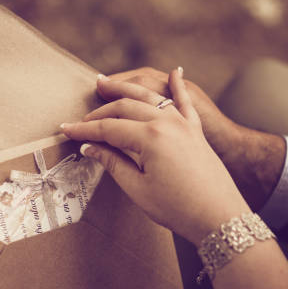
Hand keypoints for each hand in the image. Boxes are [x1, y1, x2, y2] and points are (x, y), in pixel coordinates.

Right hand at [61, 69, 249, 243]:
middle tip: (82, 120)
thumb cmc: (178, 209)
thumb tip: (90, 148)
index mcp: (150, 138)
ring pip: (150, 97)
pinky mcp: (196, 130)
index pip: (108, 128)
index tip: (66, 130)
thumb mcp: (138, 189)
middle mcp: (167, 123)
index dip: (85, 130)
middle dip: (100, 112)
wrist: (221, 218)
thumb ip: (113, 163)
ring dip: (127, 88)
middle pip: (125, 107)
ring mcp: (184, 123)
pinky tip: (176, 71)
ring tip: (106, 82)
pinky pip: (184, 102)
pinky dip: (178, 86)